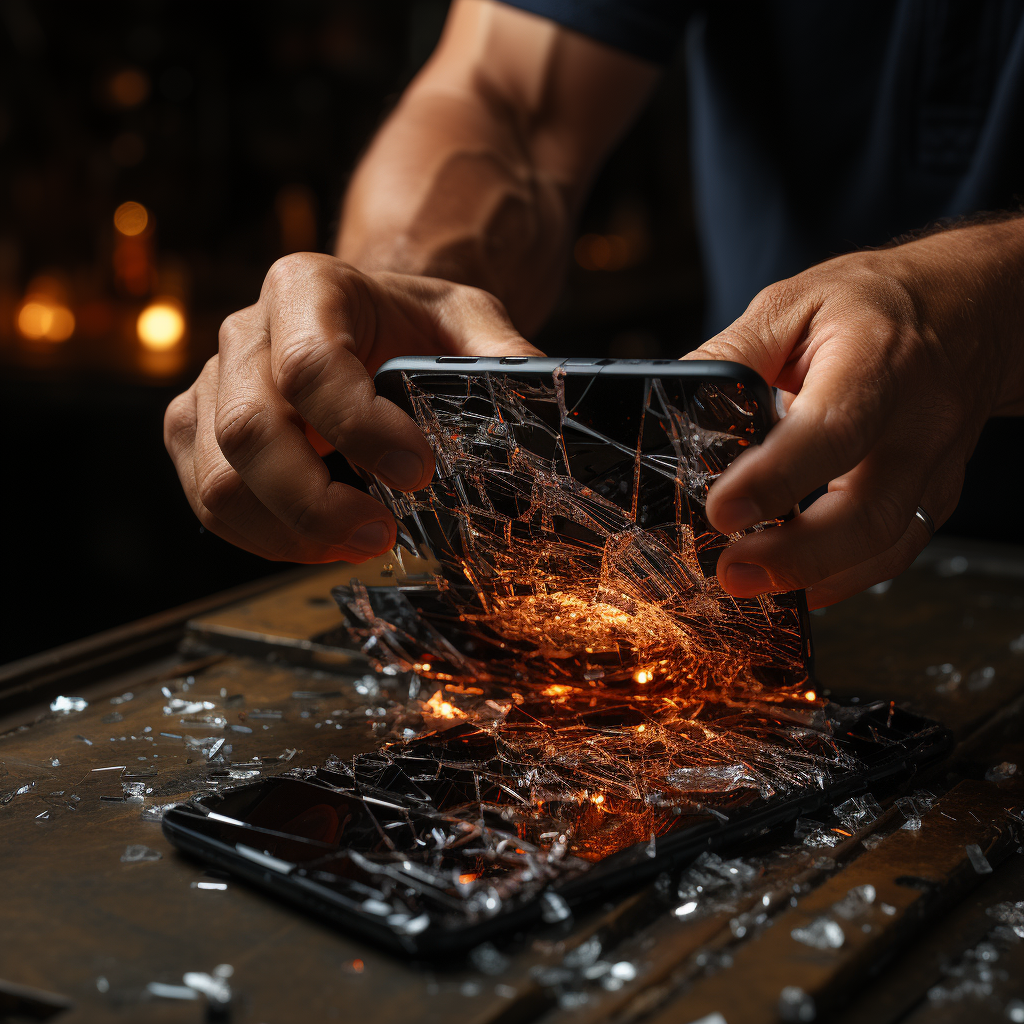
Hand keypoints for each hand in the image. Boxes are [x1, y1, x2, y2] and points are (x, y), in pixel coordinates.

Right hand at [165, 253, 538, 562]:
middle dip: (316, 503)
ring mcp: (210, 385)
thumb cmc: (411, 324)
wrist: (364, 325)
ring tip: (358, 541)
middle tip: (382, 533)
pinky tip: (321, 542)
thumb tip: (544, 411)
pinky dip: (265, 539)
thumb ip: (502, 360)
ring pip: (219, 481)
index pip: (310, 365)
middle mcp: (245, 332)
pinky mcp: (195, 433)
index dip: (359, 429)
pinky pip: (208, 504)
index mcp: (307, 287)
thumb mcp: (468, 322)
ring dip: (290, 532)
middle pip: (248, 431)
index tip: (417, 471)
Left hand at [686, 220, 1023, 607]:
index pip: (831, 430)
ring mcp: (933, 466)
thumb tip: (677, 406)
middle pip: (869, 512)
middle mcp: (919, 422)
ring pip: (887, 546)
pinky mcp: (936, 495)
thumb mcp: (794, 303)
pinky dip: (842, 578)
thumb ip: (734, 355)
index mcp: (878, 361)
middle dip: (796, 556)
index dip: (775, 479)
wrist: (969, 308)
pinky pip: (894, 553)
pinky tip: (794, 586)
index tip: (722, 511)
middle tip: (730, 571)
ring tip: (750, 586)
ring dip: (815, 577)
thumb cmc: (874, 303)